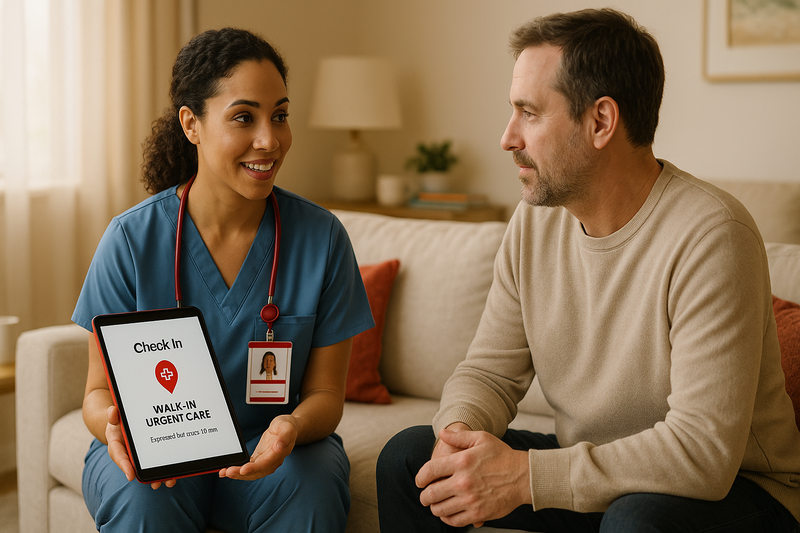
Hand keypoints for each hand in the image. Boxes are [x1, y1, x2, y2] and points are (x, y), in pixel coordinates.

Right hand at [105, 406, 175, 488]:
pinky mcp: (148, 456)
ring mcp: (139, 458)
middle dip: (146, 476)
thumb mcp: (115, 418)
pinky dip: (165, 469)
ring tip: (170, 481)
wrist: (122, 426)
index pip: (119, 456)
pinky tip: (175, 474)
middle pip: (137, 469)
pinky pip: (156, 464)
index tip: (131, 475)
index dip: (125, 466)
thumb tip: (113, 411)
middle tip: (156, 484)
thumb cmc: (119, 423)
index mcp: (117, 446)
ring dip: (159, 477)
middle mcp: (128, 455)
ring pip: (148, 470)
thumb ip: (113, 416)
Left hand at [219, 415, 297, 479]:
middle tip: (228, 472)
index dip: (254, 468)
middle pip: (256, 472)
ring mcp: (265, 462)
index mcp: (278, 454)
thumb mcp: (287, 428)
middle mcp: (271, 461)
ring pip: (251, 473)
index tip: (243, 469)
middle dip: (241, 474)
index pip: (265, 464)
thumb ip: (284, 437)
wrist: (288, 428)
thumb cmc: (287, 427)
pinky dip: (238, 471)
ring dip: (237, 474)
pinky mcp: (259, 460)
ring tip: (224, 472)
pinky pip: (248, 468)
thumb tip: (279, 447)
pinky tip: (227, 470)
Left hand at [415, 427, 530, 527]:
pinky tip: (447, 514)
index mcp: (462, 462)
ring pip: (440, 509)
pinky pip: (454, 521)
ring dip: (434, 508)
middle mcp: (463, 482)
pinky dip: (447, 518)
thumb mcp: (482, 438)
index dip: (420, 477)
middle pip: (431, 493)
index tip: (419, 481)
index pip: (430, 471)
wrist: (523, 477)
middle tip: (424, 496)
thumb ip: (459, 436)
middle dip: (424, 496)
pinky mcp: (478, 513)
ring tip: (435, 505)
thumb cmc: (502, 456)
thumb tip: (442, 433)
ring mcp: (470, 499)